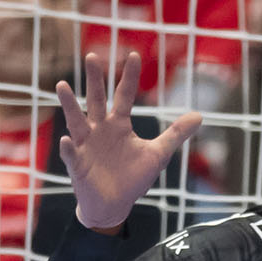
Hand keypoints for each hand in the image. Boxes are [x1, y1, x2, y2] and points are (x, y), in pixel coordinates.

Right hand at [56, 51, 202, 231]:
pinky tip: (67, 140)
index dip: (129, 77)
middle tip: (92, 56)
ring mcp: (86, 145)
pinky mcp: (78, 165)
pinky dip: (68, 148)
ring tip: (62, 85)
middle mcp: (100, 129)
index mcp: (118, 124)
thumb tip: (199, 115)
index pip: (124, 96)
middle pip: (96, 99)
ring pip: (76, 121)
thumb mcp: (157, 154)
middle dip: (95, 80)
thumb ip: (175, 134)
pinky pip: (71, 154)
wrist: (113, 206)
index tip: (134, 54)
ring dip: (69, 104)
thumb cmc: (132, 178)